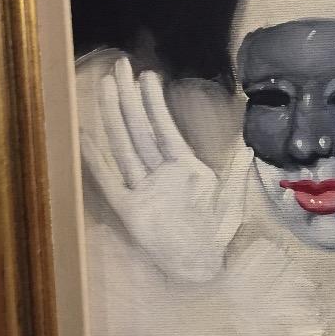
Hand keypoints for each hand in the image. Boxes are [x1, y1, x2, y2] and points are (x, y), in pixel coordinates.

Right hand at [81, 57, 251, 281]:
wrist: (201, 269)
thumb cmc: (217, 237)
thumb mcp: (232, 202)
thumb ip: (236, 173)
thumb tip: (249, 146)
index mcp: (184, 168)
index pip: (164, 128)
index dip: (154, 103)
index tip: (147, 76)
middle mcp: (159, 174)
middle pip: (140, 129)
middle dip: (129, 98)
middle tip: (120, 66)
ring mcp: (142, 190)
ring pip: (124, 146)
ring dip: (114, 116)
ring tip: (105, 87)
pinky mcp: (129, 210)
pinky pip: (109, 181)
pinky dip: (96, 161)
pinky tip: (85, 137)